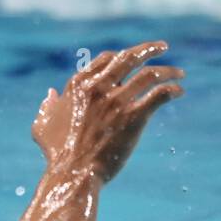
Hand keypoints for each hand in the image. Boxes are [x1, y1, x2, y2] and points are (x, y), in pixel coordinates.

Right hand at [31, 40, 183, 183]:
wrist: (72, 173)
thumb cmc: (56, 153)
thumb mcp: (42, 126)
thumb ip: (47, 107)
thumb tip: (51, 93)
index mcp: (78, 85)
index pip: (105, 59)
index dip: (121, 55)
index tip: (133, 57)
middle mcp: (98, 87)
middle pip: (129, 58)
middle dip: (148, 49)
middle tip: (162, 46)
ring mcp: (116, 101)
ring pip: (149, 74)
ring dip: (167, 70)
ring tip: (179, 72)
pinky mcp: (133, 117)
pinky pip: (159, 95)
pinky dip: (171, 89)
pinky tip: (179, 91)